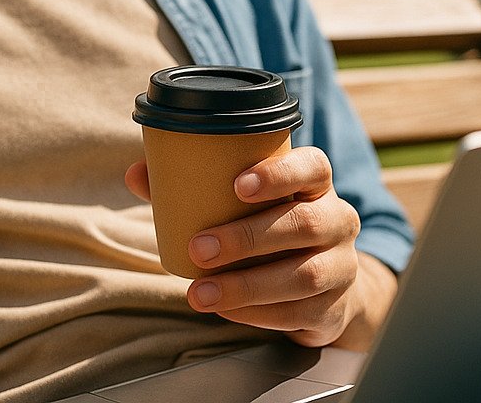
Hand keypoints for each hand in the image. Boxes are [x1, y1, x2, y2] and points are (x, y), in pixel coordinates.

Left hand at [125, 146, 396, 347]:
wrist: (324, 285)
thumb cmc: (269, 227)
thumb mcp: (243, 203)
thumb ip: (191, 184)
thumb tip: (138, 173)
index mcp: (315, 186)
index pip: (313, 167)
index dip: (280, 173)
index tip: (237, 184)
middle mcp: (338, 221)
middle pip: (304, 223)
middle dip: (247, 237)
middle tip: (199, 248)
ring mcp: (342, 266)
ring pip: (303, 275)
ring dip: (246, 285)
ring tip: (200, 292)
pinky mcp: (334, 308)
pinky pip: (299, 313)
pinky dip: (256, 314)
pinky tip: (225, 311)